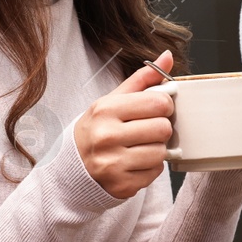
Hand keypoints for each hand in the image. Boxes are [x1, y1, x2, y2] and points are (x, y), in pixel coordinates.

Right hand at [72, 50, 176, 198]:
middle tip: (147, 130)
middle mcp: (106, 136)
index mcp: (106, 110)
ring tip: (140, 147)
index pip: (158, 102)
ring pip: (161, 152)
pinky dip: (151, 167)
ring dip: (157, 149)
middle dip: (160, 129)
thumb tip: (168, 56)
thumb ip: (143, 79)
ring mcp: (112, 163)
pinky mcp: (121, 185)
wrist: (73, 167)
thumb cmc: (98, 128)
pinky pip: (156, 172)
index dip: (164, 105)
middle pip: (163, 128)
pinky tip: (135, 162)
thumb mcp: (113, 100)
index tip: (156, 109)